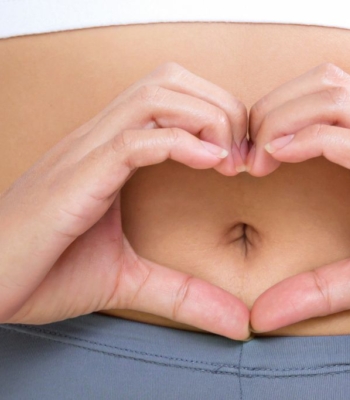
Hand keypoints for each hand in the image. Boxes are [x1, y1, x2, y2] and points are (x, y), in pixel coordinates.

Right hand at [0, 62, 250, 339]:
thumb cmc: (47, 273)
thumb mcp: (130, 279)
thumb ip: (185, 293)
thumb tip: (239, 322)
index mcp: (112, 151)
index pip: (172, 96)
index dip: (218, 114)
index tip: (242, 158)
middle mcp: (100, 140)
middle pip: (170, 81)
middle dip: (220, 107)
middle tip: (242, 154)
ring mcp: (86, 153)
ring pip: (155, 96)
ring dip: (205, 119)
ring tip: (227, 160)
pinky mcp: (77, 177)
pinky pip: (132, 139)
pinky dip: (178, 143)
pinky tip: (207, 163)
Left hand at [248, 62, 349, 331]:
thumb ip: (318, 288)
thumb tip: (263, 315)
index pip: (330, 94)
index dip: (284, 111)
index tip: (255, 152)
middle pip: (326, 82)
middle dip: (274, 106)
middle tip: (248, 150)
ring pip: (336, 97)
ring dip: (285, 118)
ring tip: (260, 156)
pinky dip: (309, 139)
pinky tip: (281, 157)